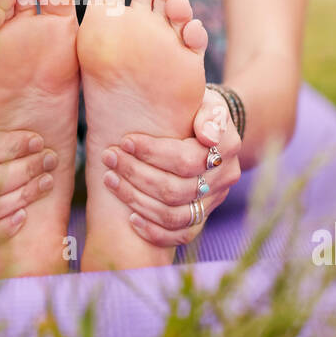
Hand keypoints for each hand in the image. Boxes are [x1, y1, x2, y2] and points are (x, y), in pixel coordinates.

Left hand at [101, 88, 242, 246]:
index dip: (153, 153)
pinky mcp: (202, 218)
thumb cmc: (199, 110)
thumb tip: (208, 134)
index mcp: (226, 148)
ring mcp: (213, 202)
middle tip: (109, 158)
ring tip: (109, 180)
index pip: (186, 159)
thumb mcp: (207, 101)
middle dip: (136, 175)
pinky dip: (154, 231)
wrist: (210, 131)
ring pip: (174, 215)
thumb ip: (209, 113)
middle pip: (176, 190)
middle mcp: (224, 179)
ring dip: (136, 200)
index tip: (125, 141)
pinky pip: (180, 235)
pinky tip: (130, 218)